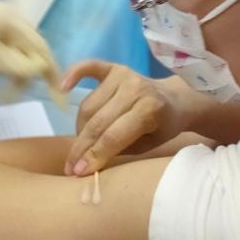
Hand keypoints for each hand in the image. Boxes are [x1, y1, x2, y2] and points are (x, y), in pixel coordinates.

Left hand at [0, 0, 60, 90]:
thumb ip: (16, 64)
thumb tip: (40, 70)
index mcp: (16, 21)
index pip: (42, 49)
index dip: (52, 73)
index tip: (59, 97)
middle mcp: (17, 18)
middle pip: (34, 51)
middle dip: (24, 76)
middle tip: (8, 96)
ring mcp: (8, 21)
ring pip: (22, 52)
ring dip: (12, 72)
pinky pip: (11, 48)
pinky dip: (5, 63)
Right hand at [61, 61, 200, 175]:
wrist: (176, 100)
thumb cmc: (163, 127)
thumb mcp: (148, 145)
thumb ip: (119, 150)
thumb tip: (86, 163)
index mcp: (149, 110)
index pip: (113, 137)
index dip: (94, 156)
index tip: (78, 172)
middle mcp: (134, 89)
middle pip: (97, 122)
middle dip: (81, 148)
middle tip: (70, 166)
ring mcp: (123, 75)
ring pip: (88, 105)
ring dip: (79, 128)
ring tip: (81, 144)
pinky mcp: (113, 67)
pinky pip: (88, 68)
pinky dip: (73, 75)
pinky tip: (62, 88)